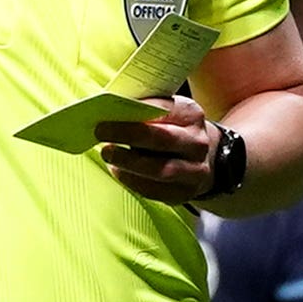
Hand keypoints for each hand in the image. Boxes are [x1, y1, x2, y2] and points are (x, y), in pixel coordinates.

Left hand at [91, 97, 233, 205]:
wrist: (201, 158)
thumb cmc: (173, 130)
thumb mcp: (167, 112)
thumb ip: (144, 109)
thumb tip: (109, 109)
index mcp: (192, 115)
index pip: (165, 109)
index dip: (137, 109)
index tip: (110, 108)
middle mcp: (197, 143)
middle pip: (162, 139)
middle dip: (129, 134)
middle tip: (101, 131)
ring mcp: (194, 171)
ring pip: (160, 169)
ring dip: (129, 162)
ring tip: (108, 153)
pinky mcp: (183, 193)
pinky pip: (155, 190)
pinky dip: (132, 181)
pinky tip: (118, 171)